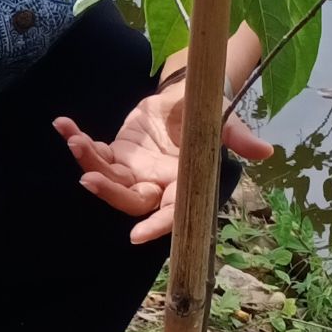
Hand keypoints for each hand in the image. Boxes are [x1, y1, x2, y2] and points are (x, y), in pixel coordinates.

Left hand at [56, 74, 271, 246]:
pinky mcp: (117, 154)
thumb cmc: (208, 111)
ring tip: (76, 141)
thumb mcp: (223, 121)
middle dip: (109, 193)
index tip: (136, 236)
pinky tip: (64, 125)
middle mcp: (156, 183)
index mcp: (184, 183)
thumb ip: (239, 137)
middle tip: (89, 179)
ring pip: (108, 178)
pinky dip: (78, 141)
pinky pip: (95, 153)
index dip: (156, 226)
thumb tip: (267, 151)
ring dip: (88, 162)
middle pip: (130, 200)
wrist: (186, 94)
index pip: (171, 212)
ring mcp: (133, 171)